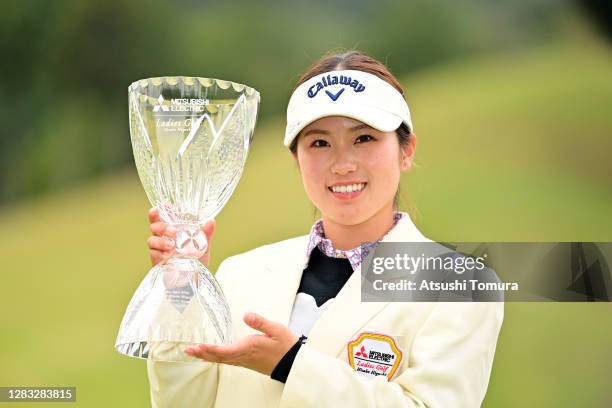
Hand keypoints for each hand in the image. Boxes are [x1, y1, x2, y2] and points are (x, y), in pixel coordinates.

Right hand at [147, 207, 215, 266]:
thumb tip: (211, 221)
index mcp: (173, 231)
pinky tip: (166, 256)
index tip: (159, 208)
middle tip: (171, 230)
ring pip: (151, 240)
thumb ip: (207, 234)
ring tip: (171, 245)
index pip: (161, 218)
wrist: (193, 281)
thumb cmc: (196, 261)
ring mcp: (159, 250)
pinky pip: (153, 254)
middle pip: (154, 226)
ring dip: (160, 240)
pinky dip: (159, 254)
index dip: (157, 212)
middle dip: (160, 225)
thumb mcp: (204, 246)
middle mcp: (164, 239)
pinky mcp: (157, 262)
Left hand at [184, 312, 298, 375]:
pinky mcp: (247, 362)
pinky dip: (216, 358)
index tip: (199, 346)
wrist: (293, 364)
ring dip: (207, 356)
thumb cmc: (286, 347)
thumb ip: (260, 322)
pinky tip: (212, 356)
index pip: (225, 351)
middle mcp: (244, 356)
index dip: (211, 349)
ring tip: (195, 352)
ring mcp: (245, 361)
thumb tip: (247, 314)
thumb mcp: (276, 330)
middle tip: (188, 350)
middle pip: (219, 357)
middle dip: (202, 354)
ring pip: (222, 360)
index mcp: (249, 348)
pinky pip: (228, 361)